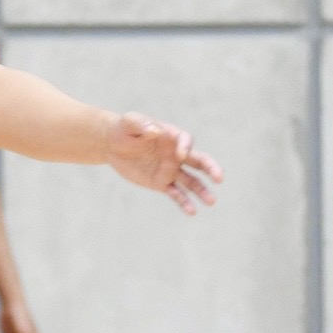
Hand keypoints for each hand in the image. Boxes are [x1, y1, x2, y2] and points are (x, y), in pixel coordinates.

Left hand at [104, 114, 220, 214]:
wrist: (113, 145)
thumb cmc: (123, 129)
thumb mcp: (129, 122)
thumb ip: (142, 124)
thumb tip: (156, 131)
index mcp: (171, 136)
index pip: (186, 140)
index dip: (186, 147)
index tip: (180, 155)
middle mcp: (176, 154)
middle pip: (199, 161)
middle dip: (210, 169)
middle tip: (220, 178)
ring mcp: (170, 169)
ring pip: (191, 181)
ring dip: (201, 191)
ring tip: (211, 202)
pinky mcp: (161, 183)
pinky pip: (176, 194)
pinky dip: (184, 202)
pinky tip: (192, 211)